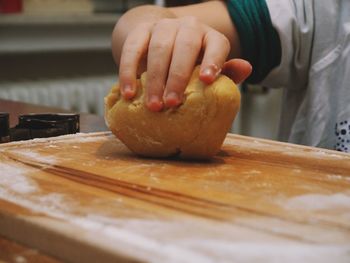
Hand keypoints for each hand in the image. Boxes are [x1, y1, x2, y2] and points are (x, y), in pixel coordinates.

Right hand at [118, 16, 250, 111]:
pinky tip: (129, 93)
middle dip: (178, 77)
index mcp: (209, 37)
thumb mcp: (208, 68)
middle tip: (171, 104)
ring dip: (154, 79)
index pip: (217, 44)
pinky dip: (129, 71)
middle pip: (185, 47)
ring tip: (153, 105)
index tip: (206, 80)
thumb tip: (247, 68)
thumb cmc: (191, 63)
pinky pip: (133, 48)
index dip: (213, 60)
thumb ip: (225, 72)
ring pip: (159, 48)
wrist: (162, 42)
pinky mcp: (141, 31)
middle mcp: (188, 27)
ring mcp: (163, 26)